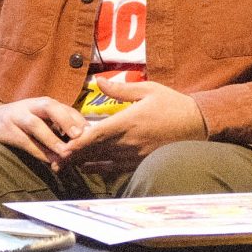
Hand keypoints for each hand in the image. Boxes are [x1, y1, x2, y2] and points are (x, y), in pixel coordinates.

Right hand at [0, 95, 88, 169]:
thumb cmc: (20, 123)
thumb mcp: (40, 120)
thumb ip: (58, 129)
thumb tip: (83, 145)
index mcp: (44, 103)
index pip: (65, 108)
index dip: (80, 120)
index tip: (95, 134)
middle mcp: (31, 105)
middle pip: (51, 107)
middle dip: (67, 120)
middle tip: (82, 135)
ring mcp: (17, 116)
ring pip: (36, 124)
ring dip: (52, 139)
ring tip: (66, 153)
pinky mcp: (6, 130)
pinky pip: (24, 141)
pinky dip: (37, 151)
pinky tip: (48, 161)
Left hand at [65, 74, 205, 173]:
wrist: (197, 125)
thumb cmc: (172, 104)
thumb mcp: (148, 90)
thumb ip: (120, 89)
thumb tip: (99, 82)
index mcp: (129, 121)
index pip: (98, 134)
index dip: (78, 143)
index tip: (62, 147)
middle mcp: (129, 142)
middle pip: (95, 150)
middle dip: (74, 155)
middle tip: (53, 159)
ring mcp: (135, 155)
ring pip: (103, 161)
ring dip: (83, 162)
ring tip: (63, 165)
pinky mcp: (141, 162)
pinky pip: (116, 168)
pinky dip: (99, 168)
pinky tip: (86, 168)